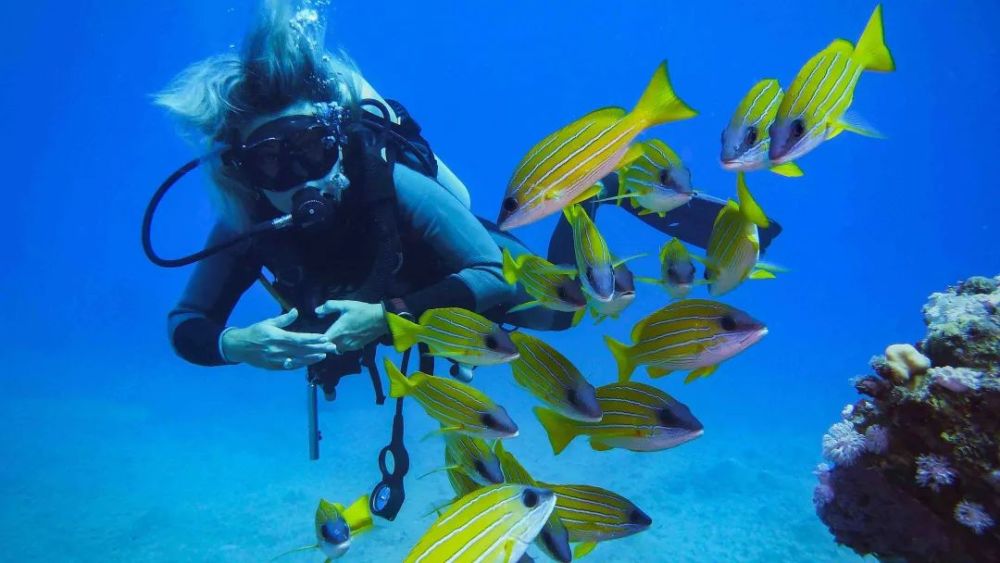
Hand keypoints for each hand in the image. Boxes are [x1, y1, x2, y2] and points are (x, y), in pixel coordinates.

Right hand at [220, 309, 338, 369]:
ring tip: (324, 355)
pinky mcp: (275, 367)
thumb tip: (296, 311)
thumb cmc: (255, 332)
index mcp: (277, 337)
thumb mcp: (268, 322)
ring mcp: (277, 360)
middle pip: (302, 350)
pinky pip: (291, 366)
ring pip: (298, 360)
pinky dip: (302, 364)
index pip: (299, 339)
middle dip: (318, 348)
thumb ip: (283, 319)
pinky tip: (310, 361)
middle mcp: (278, 350)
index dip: (313, 339)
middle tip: (332, 347)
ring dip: (312, 358)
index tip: (324, 337)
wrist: (239, 347)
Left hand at [316, 300, 388, 352]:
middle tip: (321, 338)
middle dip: (324, 344)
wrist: (380, 320)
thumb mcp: (345, 305)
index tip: (314, 336)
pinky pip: (345, 349)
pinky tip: (343, 339)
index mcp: (337, 332)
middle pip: (328, 348)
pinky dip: (342, 345)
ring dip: (333, 345)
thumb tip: (316, 311)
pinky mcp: (356, 347)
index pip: (322, 342)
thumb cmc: (361, 311)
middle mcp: (342, 342)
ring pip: (336, 349)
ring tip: (332, 338)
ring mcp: (350, 346)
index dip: (317, 340)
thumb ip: (329, 307)